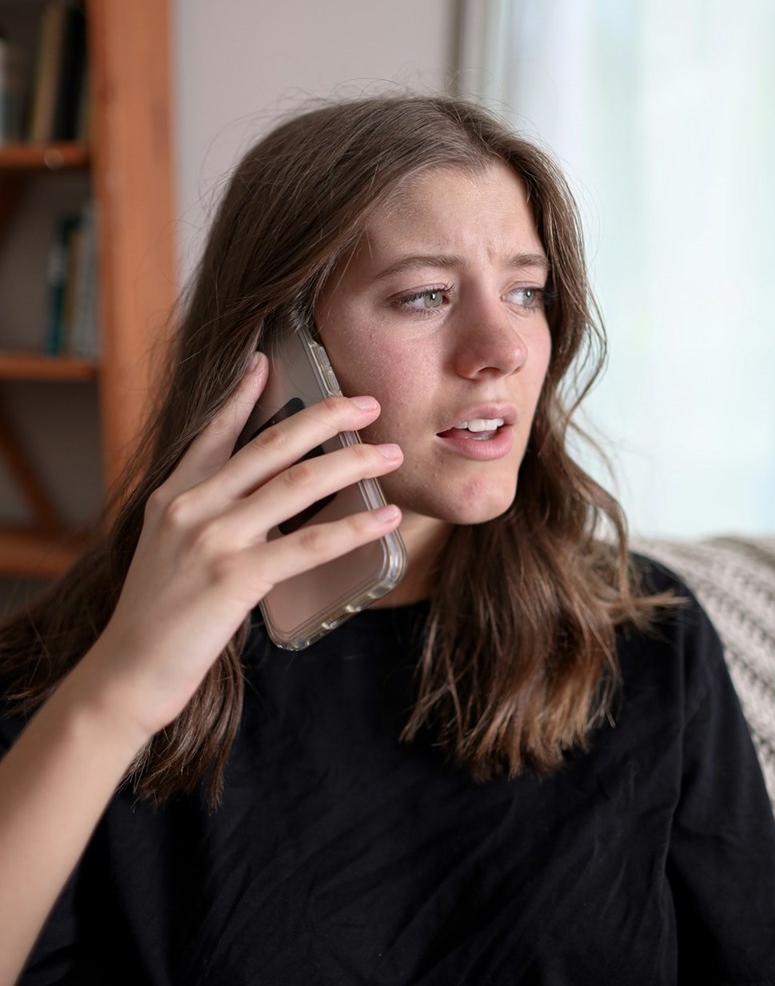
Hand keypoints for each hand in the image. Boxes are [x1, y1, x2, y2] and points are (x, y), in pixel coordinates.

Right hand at [82, 353, 402, 741]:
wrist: (124, 674)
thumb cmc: (153, 619)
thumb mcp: (167, 551)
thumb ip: (205, 519)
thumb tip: (259, 505)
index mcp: (173, 496)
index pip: (214, 432)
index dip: (243, 394)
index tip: (267, 361)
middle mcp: (191, 506)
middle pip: (271, 446)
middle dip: (326, 417)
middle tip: (368, 404)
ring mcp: (212, 539)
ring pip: (297, 484)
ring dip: (352, 464)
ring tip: (390, 455)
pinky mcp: (235, 578)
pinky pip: (309, 544)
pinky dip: (354, 527)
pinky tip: (384, 519)